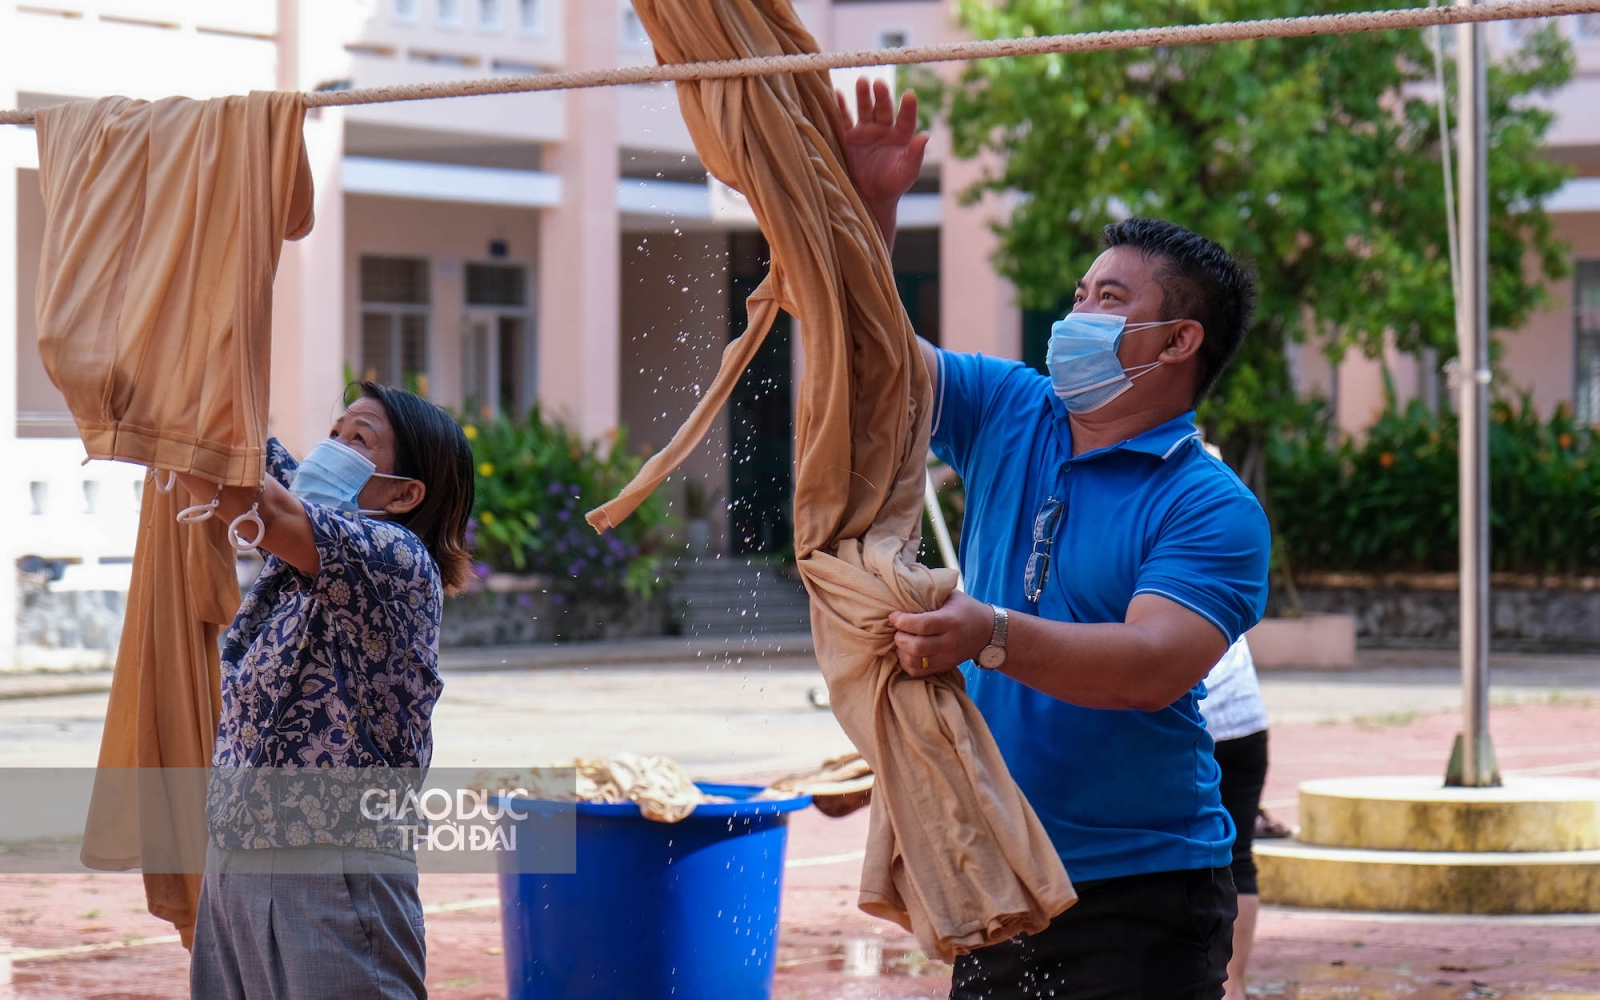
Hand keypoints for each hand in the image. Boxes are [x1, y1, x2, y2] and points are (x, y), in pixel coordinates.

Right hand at [835, 78, 928, 226]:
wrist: (871, 197)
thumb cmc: (894, 184)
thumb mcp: (908, 172)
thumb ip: (915, 154)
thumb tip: (925, 135)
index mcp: (901, 135)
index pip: (906, 118)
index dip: (908, 107)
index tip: (910, 95)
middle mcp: (884, 128)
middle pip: (884, 108)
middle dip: (881, 96)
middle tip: (879, 83)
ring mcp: (866, 131)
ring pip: (865, 109)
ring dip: (863, 95)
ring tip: (862, 81)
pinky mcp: (848, 137)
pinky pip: (844, 120)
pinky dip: (841, 108)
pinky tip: (837, 95)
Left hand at [888, 590, 994, 678]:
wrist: (988, 632)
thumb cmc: (965, 609)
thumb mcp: (952, 595)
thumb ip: (931, 593)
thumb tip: (903, 587)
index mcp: (951, 621)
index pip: (922, 625)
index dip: (902, 621)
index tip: (893, 616)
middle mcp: (950, 642)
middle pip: (916, 647)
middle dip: (900, 638)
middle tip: (897, 629)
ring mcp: (948, 657)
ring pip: (915, 663)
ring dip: (902, 652)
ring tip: (902, 640)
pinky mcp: (945, 667)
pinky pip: (919, 672)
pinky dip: (908, 663)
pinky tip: (907, 652)